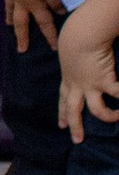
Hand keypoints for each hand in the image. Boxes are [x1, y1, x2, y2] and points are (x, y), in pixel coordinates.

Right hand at [2, 0, 65, 52]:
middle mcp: (21, 2)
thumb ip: (56, 1)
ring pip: (11, 10)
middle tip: (20, 49)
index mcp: (33, 4)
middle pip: (22, 23)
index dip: (50, 36)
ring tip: (8, 25)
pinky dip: (7, 0)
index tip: (54, 49)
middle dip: (22, 37)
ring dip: (10, 19)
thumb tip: (61, 13)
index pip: (44, 23)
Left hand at [59, 16, 118, 136]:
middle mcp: (77, 85)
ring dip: (108, 116)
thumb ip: (76, 60)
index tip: (61, 125)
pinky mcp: (104, 81)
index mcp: (68, 77)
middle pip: (73, 110)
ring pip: (97, 110)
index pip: (63, 98)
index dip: (62, 112)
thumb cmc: (76, 35)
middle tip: (77, 140)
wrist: (81, 33)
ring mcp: (90, 85)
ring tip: (117, 118)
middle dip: (75, 126)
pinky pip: (117, 94)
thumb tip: (80, 61)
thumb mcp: (71, 50)